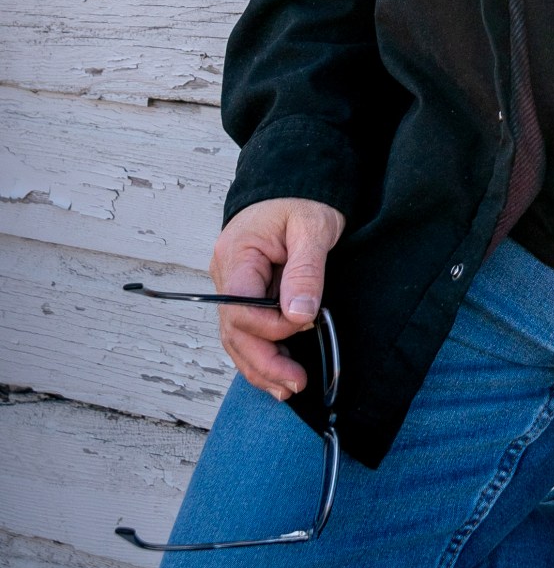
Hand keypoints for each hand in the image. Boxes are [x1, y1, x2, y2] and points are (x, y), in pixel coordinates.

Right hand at [211, 197, 345, 400]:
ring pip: (236, 336)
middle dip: (264, 361)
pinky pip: (247, 329)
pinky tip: (277, 373)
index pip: (240, 307)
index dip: (270, 327)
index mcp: (237, 253)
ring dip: (260, 365)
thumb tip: (298, 315)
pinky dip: (261, 352)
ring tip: (288, 388)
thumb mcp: (313, 227)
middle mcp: (226, 273)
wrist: (297, 179)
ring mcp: (233, 284)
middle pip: (234, 330)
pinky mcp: (247, 291)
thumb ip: (305, 270)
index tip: (304, 325)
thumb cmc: (304, 198)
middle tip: (295, 383)